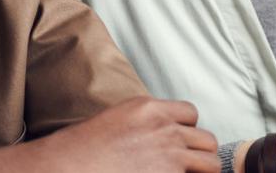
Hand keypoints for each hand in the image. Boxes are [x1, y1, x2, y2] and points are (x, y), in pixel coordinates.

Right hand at [0, 96, 219, 172]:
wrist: (65, 166)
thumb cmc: (82, 150)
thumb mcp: (117, 120)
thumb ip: (146, 124)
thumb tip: (160, 139)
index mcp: (149, 109)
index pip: (191, 114)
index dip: (187, 132)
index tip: (178, 145)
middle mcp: (164, 128)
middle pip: (207, 140)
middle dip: (199, 154)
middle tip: (185, 168)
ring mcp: (168, 155)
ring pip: (210, 163)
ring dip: (200, 172)